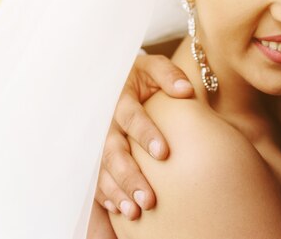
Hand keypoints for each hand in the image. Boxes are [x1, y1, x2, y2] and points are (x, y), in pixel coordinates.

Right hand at [95, 54, 192, 219]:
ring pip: (102, 170)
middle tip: (149, 200)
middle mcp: (106, 122)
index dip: (146, 134)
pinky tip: (119, 210)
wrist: (116, 80)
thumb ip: (169, 75)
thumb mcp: (154, 68)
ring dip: (117, 191)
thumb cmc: (142, 77)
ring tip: (134, 212)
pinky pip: (94, 178)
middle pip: (113, 152)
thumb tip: (186, 91)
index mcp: (120, 98)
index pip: (132, 117)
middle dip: (129, 176)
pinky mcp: (94, 156)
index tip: (164, 153)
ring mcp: (97, 141)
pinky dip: (105, 195)